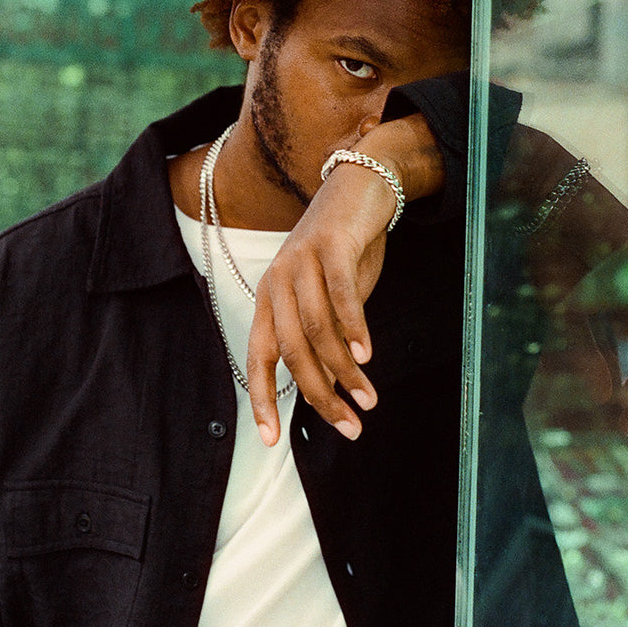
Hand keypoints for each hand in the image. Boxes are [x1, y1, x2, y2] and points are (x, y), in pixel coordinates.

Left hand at [247, 113, 445, 444]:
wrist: (360, 186)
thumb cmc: (345, 251)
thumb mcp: (331, 300)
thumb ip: (325, 338)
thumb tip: (330, 388)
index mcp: (270, 299)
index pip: (259, 357)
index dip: (262, 399)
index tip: (272, 439)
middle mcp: (278, 281)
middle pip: (291, 351)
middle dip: (320, 396)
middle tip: (351, 427)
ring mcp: (301, 261)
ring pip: (316, 328)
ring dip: (344, 370)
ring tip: (368, 398)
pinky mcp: (330, 245)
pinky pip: (339, 294)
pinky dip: (353, 327)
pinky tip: (368, 355)